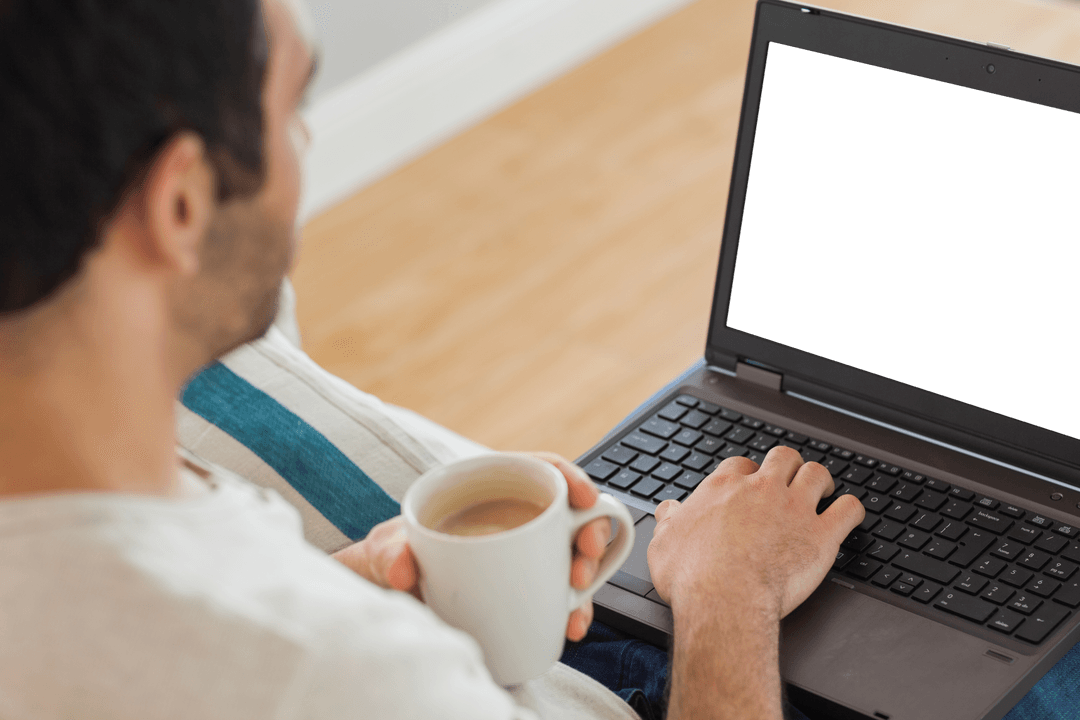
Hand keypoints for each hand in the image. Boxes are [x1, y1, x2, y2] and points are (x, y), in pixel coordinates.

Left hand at [331, 452, 610, 643]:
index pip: (542, 469)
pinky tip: (570, 624)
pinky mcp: (529, 591)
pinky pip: (564, 594)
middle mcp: (517, 520)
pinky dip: (575, 608)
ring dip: (588, 575)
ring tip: (576, 602)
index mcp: (489, 490)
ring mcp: (527, 556)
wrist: (388, 598)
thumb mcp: (384, 550)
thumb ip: (388, 552)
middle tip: (582, 561)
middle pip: (570, 514)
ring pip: (574, 554)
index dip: (571, 477)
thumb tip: (403, 567)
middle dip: (591, 534)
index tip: (586, 499)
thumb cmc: (392, 558)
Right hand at [647, 445, 863, 618]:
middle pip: (783, 458)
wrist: (724, 601)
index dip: (749, 474)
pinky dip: (852, 509)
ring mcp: (795, 509)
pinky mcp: (821, 535)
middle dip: (788, 466)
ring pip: (817, 474)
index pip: (741, 465)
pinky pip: (849, 510)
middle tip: (790, 480)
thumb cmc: (692, 577)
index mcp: (724, 488)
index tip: (750, 486)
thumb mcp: (663, 544)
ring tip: (823, 491)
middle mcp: (762, 490)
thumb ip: (668, 521)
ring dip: (822, 481)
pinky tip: (849, 514)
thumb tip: (668, 510)